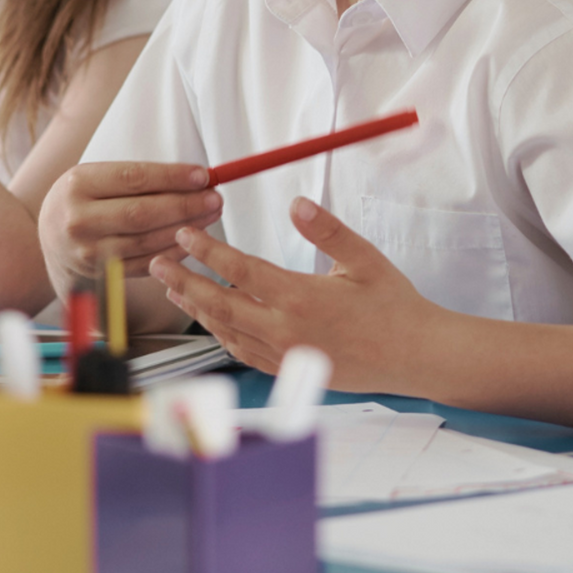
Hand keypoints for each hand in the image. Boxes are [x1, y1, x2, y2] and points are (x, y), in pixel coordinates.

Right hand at [38, 161, 223, 292]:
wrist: (50, 238)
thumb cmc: (83, 199)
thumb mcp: (97, 176)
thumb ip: (140, 177)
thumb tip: (195, 177)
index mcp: (78, 184)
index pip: (134, 178)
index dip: (173, 177)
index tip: (203, 175)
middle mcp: (79, 220)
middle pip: (142, 213)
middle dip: (186, 205)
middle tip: (215, 198)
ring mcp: (88, 252)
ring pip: (147, 241)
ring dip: (186, 229)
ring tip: (210, 215)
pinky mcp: (101, 275)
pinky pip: (145, 264)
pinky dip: (173, 252)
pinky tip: (193, 241)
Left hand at [149, 197, 447, 392]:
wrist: (414, 356)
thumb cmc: (394, 307)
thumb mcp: (364, 259)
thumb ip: (327, 230)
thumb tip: (297, 203)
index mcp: (301, 299)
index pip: (240, 270)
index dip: (208, 251)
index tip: (186, 235)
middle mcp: (285, 331)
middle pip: (219, 304)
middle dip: (185, 280)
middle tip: (159, 262)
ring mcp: (285, 355)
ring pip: (226, 331)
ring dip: (197, 308)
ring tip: (176, 288)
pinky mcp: (290, 370)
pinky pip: (243, 352)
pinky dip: (221, 333)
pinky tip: (213, 320)